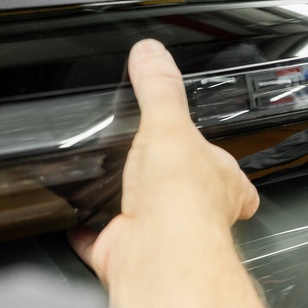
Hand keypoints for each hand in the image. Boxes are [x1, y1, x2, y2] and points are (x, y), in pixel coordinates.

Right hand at [73, 39, 258, 283]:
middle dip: (168, 181)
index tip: (204, 147)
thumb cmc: (183, 201)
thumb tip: (151, 52)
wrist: (158, 255)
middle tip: (151, 164)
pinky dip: (89, 232)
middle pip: (187, 192)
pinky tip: (77, 221)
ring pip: (147, 217)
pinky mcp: (127, 252)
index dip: (216, 157)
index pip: (229, 168)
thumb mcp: (170, 125)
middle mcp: (197, 212)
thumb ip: (160, 88)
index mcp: (221, 180)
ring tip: (113, 183)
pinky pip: (104, 240)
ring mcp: (162, 235)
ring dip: (130, 203)